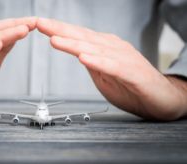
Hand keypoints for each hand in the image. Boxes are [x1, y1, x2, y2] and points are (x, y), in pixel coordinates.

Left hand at [36, 18, 186, 120]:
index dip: (58, 29)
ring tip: (54, 39)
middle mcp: (114, 48)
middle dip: (59, 30)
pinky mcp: (135, 74)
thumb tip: (76, 53)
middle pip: (83, 37)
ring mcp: (125, 59)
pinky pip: (114, 67)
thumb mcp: (104, 76)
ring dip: (74, 44)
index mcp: (105, 48)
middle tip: (39, 23)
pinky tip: (84, 58)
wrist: (164, 99)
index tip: (39, 24)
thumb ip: (92, 64)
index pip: (78, 36)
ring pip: (95, 49)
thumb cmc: (132, 87)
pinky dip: (98, 62)